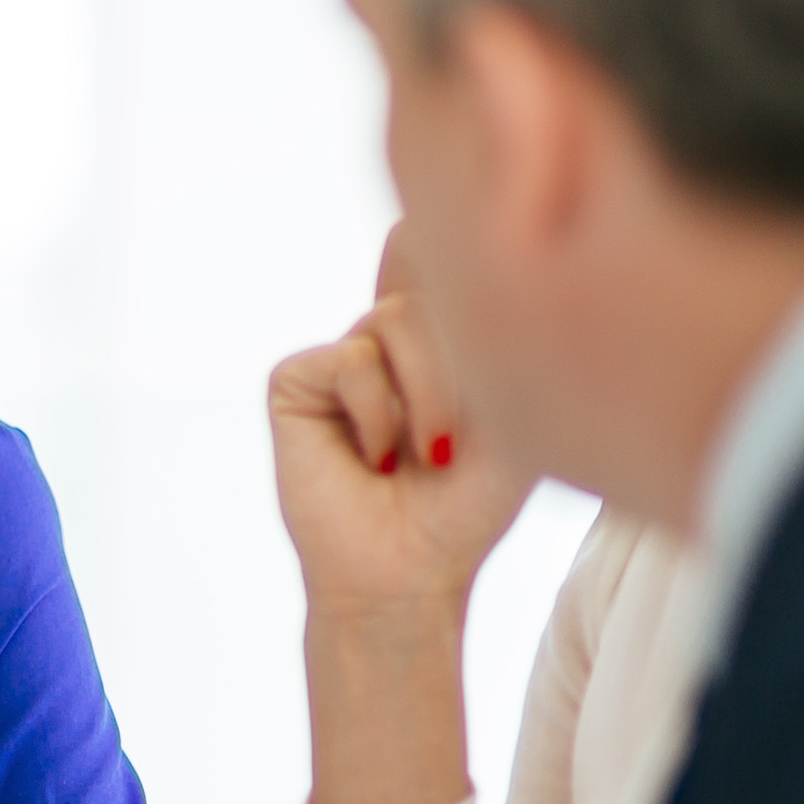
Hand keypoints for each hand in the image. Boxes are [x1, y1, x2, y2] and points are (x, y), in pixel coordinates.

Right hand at [268, 226, 532, 612]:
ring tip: (422, 455)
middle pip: (430, 289)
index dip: (442, 239)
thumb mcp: (506, 406)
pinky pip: (350, 359)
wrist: (411, 572)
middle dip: (458, 365)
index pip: (436, 256)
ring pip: (394, 322)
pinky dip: (377, 413)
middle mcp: (383, 340)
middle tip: (454, 441)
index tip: (445, 231)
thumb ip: (478, 327)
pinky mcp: (297, 381)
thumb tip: (416, 232)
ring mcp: (339, 358)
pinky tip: (375, 458)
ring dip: (426, 396)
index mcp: (436, 341)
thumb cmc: (465, 503)